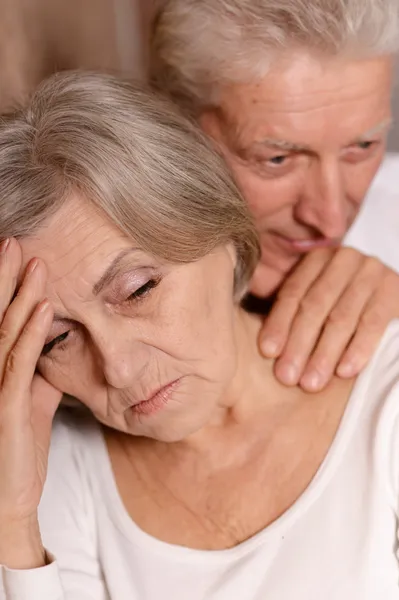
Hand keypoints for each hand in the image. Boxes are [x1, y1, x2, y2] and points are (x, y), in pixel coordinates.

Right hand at [0, 238, 61, 567]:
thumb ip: (39, 371)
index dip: (3, 287)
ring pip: (5, 333)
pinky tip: (44, 308)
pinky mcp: (6, 408)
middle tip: (13, 241)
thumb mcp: (31, 401)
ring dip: (20, 296)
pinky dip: (33, 334)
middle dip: (3, 279)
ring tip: (34, 263)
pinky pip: (20, 365)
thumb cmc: (18, 449)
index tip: (15, 254)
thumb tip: (55, 343)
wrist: (10, 499)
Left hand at [259, 247, 398, 391]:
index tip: (267, 352)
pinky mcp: (393, 290)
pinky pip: (373, 323)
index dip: (279, 323)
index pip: (293, 293)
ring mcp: (371, 272)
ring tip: (311, 382)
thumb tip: (265, 347)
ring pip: (341, 318)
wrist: (390, 296)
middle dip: (298, 344)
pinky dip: (358, 349)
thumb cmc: (344, 304)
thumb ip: (293, 312)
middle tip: (286, 376)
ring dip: (324, 354)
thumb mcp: (317, 298)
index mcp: (317, 259)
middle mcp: (344, 259)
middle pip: (315, 306)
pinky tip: (344, 372)